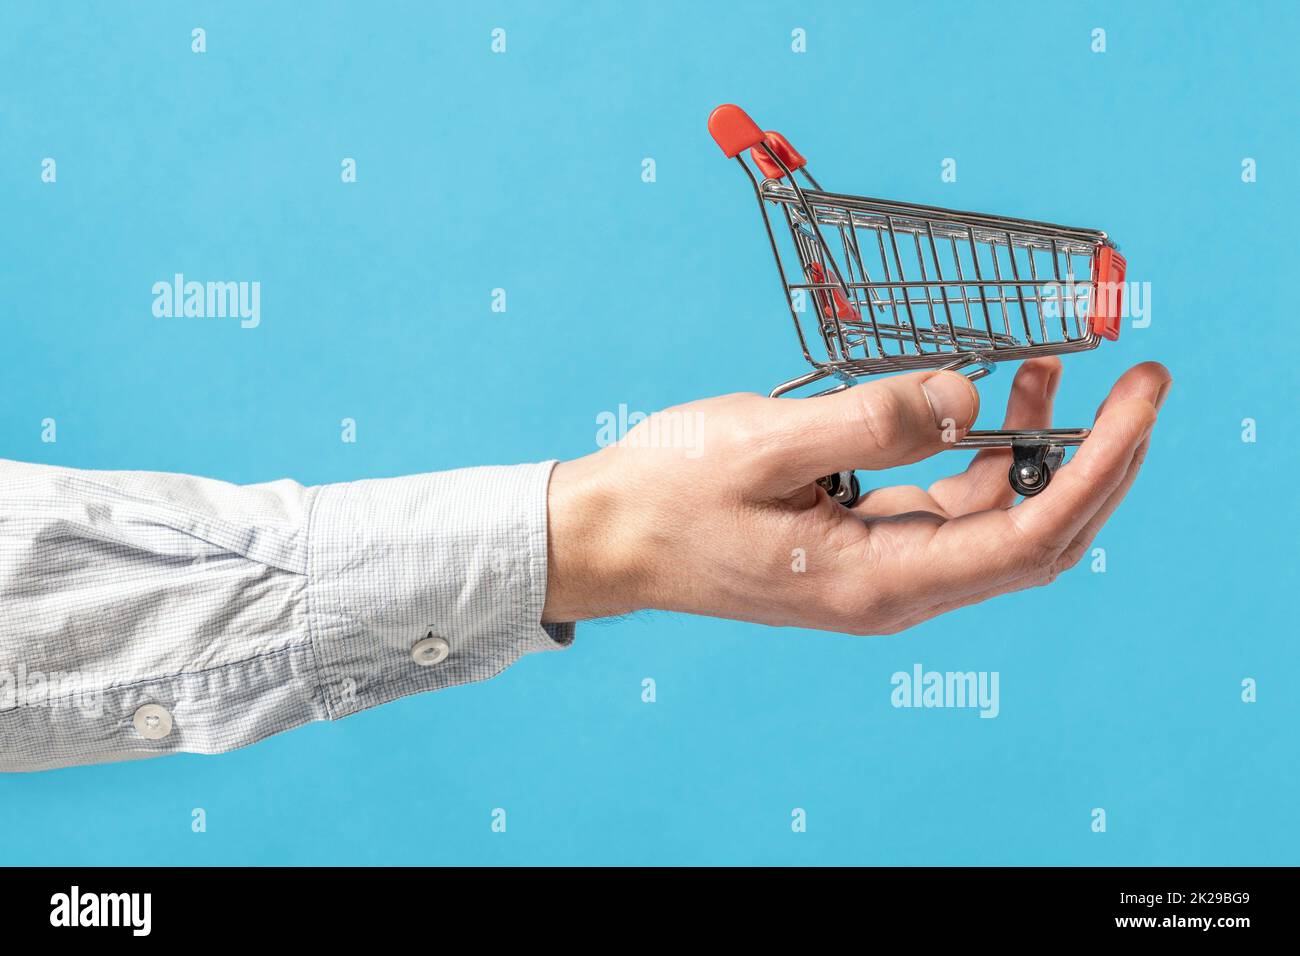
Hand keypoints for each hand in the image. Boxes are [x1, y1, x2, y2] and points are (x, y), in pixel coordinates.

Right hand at [543, 359, 1170, 633]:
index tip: (1140, 396)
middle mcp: (893, 591)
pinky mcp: (862, 549)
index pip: (1029, 535)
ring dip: (1039, 450)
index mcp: (877, 580)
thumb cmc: (669, 492)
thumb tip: (970, 397)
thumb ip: (871, 420)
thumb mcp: (762, 443)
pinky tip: (981, 405)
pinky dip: (981, 459)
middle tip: (1140, 382)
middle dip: (1098, 461)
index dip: (1099, 464)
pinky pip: (950, 510)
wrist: (607, 539)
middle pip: (1037, 539)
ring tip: (1050, 369)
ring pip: (997, 523)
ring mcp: (880, 574)